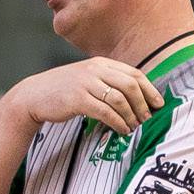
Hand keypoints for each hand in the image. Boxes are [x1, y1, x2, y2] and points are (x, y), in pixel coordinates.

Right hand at [11, 58, 162, 136]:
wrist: (35, 95)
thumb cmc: (63, 91)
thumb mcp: (88, 79)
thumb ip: (108, 82)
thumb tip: (134, 96)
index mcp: (101, 63)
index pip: (133, 74)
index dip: (149, 89)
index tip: (158, 103)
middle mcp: (95, 70)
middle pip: (130, 85)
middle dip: (143, 104)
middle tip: (147, 118)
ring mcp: (86, 83)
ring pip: (120, 99)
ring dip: (131, 115)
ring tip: (134, 126)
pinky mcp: (78, 99)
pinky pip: (105, 112)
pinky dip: (117, 122)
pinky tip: (121, 130)